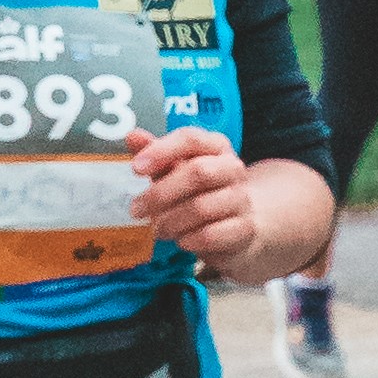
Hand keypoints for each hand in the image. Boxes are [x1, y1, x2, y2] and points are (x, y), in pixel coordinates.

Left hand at [134, 124, 261, 274]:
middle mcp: (232, 168)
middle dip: (161, 193)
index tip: (136, 168)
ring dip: (171, 221)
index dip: (161, 151)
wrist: (242, 222)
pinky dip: (188, 240)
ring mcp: (241, 198)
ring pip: (201, 207)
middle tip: (137, 209)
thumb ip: (157, 154)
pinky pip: (210, 235)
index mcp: (216, 147)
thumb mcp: (177, 170)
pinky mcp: (245, 228)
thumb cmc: (203, 192)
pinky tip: (181, 240)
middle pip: (198, 172)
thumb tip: (133, 137)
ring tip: (158, 229)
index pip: (191, 139)